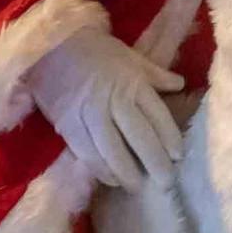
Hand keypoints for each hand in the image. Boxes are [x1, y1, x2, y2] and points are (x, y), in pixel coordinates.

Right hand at [23, 27, 184, 188]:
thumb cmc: (95, 50)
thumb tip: (180, 84)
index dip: (170, 139)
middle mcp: (115, 101)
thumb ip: (155, 74)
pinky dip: (100, 169)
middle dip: (155, 163)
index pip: (158, 116)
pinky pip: (87, 152)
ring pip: (114, 150)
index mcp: (133, 83)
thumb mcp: (130, 56)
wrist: (51, 45)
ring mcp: (91, 114)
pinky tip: (111, 180)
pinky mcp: (68, 124)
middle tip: (166, 183)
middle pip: (140, 138)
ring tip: (137, 187)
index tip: (178, 157)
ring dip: (128, 172)